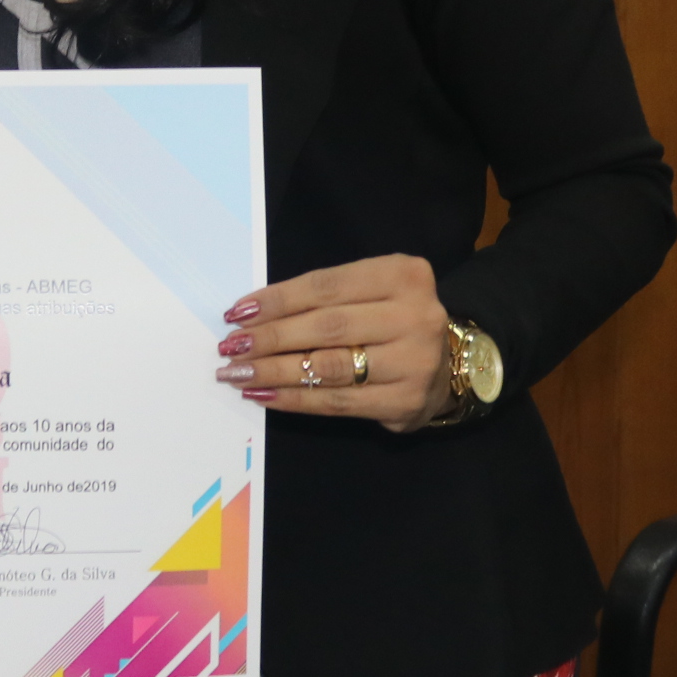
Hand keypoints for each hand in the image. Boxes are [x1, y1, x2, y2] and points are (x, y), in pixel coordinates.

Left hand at [213, 252, 455, 432]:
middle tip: (230, 346)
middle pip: (326, 327)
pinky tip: (264, 394)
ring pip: (328, 367)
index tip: (237, 312)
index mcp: (404, 275)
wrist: (447, 364)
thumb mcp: (370, 290)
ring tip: (237, 372)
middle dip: (270, 337)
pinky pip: (337, 402)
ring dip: (274, 371)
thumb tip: (251, 314)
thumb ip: (324, 296)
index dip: (277, 300)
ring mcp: (415, 362)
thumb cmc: (391, 318)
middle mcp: (415, 316)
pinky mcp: (406, 402)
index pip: (326, 286)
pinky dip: (294, 399)